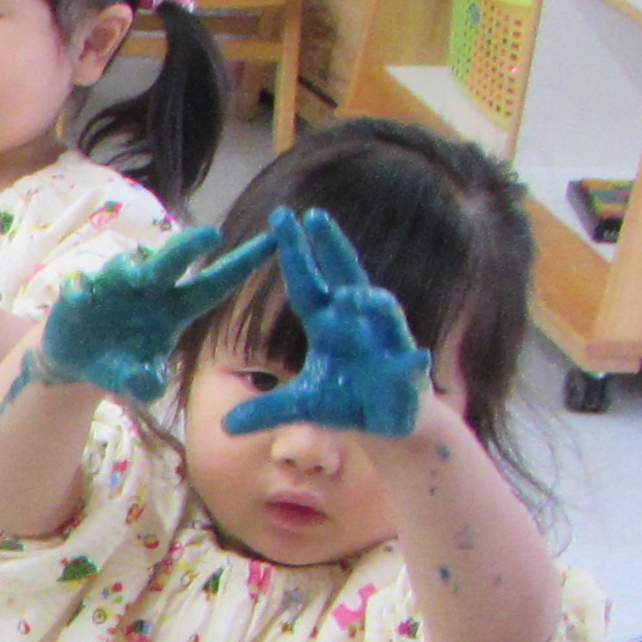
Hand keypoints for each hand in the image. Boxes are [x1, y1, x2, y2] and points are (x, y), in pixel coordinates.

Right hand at [29, 219, 280, 405]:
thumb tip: (148, 385)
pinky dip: (81, 289)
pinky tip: (79, 297)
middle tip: (212, 235)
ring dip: (132, 268)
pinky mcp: (82, 290)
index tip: (274, 241)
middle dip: (191, 246)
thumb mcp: (136, 384)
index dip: (243, 264)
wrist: (77, 361)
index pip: (215, 284)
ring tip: (134, 276)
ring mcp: (115, 286)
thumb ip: (145, 384)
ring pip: (127, 266)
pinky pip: (82, 285)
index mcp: (175, 309)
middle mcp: (150, 290)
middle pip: (173, 263)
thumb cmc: (120, 366)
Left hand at [222, 207, 427, 439]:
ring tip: (350, 298)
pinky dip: (413, 363)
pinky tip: (416, 359)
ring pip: (384, 312)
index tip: (281, 218)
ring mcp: (388, 343)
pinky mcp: (409, 373)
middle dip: (332, 248)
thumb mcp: (299, 407)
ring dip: (370, 302)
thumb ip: (265, 410)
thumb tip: (225, 426)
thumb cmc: (345, 401)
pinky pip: (412, 364)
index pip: (308, 283)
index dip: (295, 254)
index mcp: (329, 324)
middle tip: (315, 216)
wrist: (388, 423)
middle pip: (347, 277)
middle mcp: (359, 324)